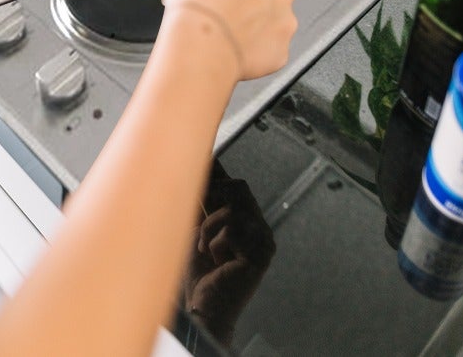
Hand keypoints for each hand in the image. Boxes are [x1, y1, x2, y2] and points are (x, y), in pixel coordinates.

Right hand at [161, 0, 296, 83]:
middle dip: (250, 2)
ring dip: (255, 28)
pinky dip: (255, 52)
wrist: (202, 42)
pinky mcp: (281, 52)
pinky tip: (234, 51)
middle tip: (225, 11)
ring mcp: (284, 23)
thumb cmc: (198, 4)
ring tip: (228, 34)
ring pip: (272, 24)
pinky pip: (269, 51)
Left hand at [182, 165, 274, 343]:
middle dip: (212, 202)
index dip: (220, 171)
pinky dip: (214, 245)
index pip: (236, 185)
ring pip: (231, 209)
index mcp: (247, 221)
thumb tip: (199, 166)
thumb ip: (203, 201)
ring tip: (207, 251)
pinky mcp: (261, 255)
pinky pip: (231, 231)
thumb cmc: (200, 274)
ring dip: (208, 230)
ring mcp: (264, 241)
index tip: (207, 152)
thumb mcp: (198, 228)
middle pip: (238, 188)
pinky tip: (218, 262)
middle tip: (201, 226)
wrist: (204, 309)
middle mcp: (260, 228)